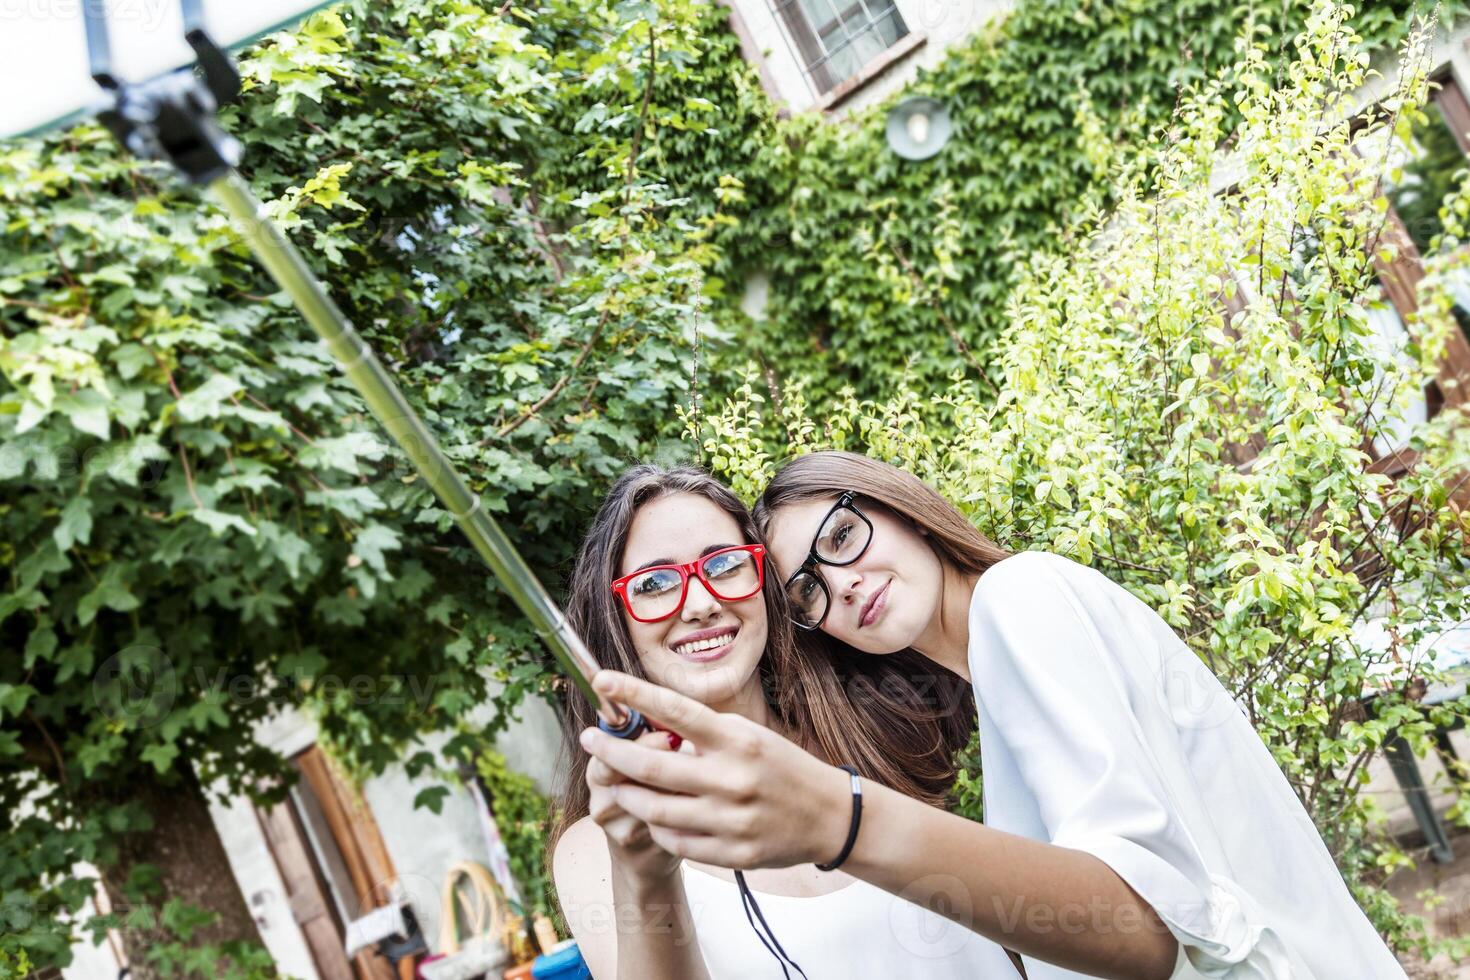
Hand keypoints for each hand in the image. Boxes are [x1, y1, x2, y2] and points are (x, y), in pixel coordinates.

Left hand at [578, 671, 852, 869]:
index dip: (633, 694)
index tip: (602, 681)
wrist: (828, 815)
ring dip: (628, 794)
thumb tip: (648, 724)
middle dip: (612, 752)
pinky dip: (657, 827)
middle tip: (592, 740)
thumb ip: (702, 735)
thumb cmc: (780, 767)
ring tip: (619, 782)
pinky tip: (656, 815)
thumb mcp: (748, 736)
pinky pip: (675, 842)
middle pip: (652, 767)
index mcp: (737, 740)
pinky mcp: (732, 853)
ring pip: (655, 810)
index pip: (675, 711)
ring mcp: (731, 820)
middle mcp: (732, 778)